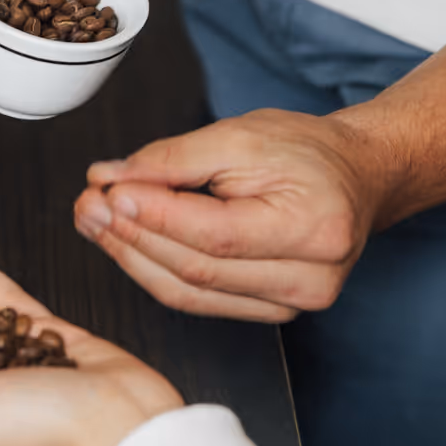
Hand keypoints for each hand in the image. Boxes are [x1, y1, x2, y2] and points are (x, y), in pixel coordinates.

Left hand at [73, 110, 390, 322]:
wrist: (357, 176)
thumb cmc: (309, 152)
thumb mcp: (243, 135)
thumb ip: (175, 159)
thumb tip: (112, 179)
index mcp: (315, 228)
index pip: (216, 234)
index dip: (154, 217)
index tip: (107, 190)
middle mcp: (311, 278)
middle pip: (197, 269)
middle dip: (132, 237)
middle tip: (88, 204)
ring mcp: (294, 303)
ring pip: (191, 293)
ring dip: (134, 258)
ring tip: (95, 222)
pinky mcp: (274, 311)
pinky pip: (201, 301)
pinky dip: (157, 272)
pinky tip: (128, 245)